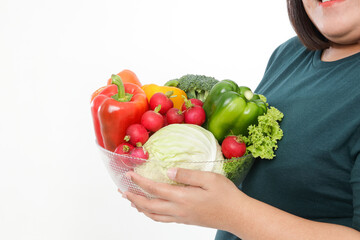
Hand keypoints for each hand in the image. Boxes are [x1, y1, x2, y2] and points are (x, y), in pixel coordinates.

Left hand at [121, 168, 246, 229]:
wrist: (237, 216)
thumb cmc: (226, 195)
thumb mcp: (209, 178)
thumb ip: (187, 174)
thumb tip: (169, 171)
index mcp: (182, 197)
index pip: (154, 189)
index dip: (139, 181)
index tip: (129, 174)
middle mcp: (178, 210)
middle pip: (148, 205)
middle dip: (133, 197)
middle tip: (121, 190)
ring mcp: (181, 217)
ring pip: (153, 215)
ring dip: (139, 207)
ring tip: (131, 200)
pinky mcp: (185, 220)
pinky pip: (162, 219)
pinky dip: (151, 214)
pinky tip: (150, 209)